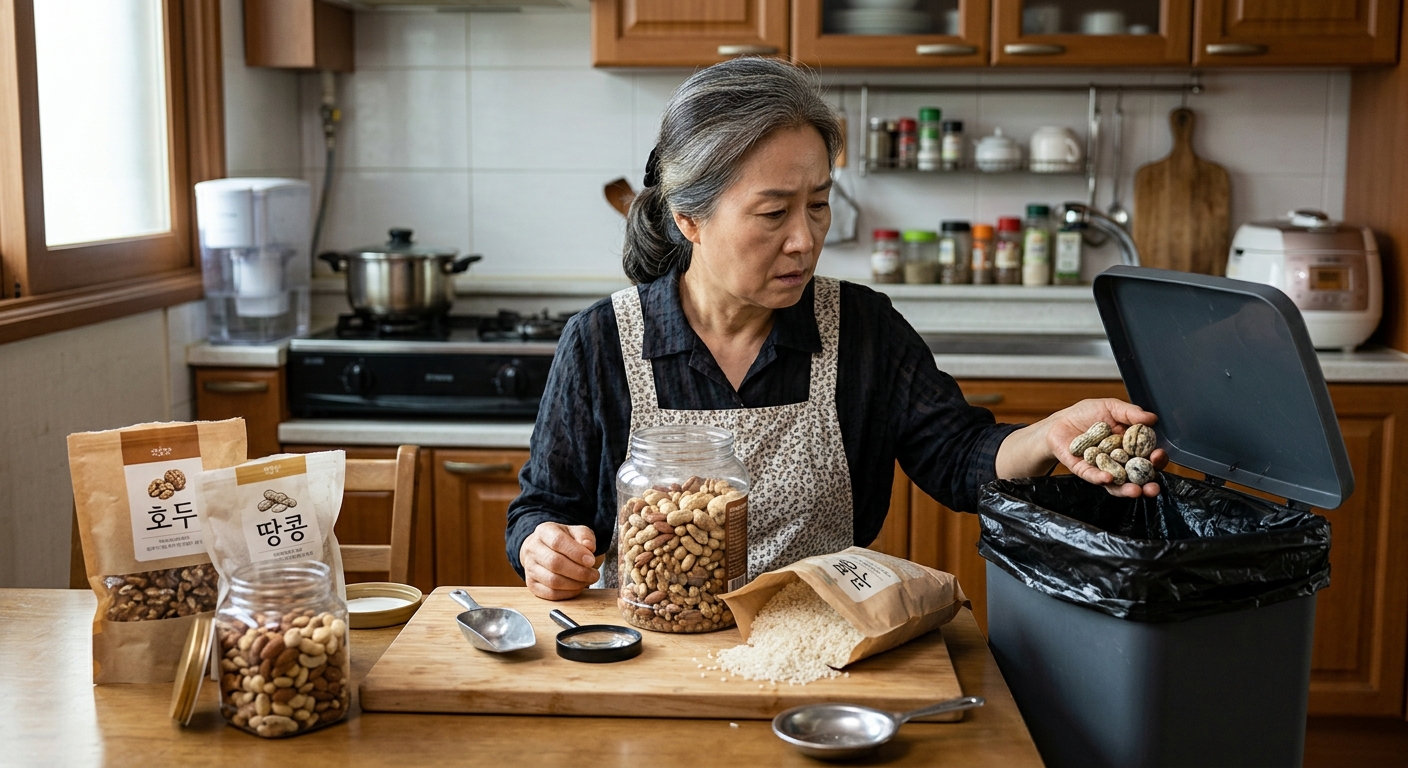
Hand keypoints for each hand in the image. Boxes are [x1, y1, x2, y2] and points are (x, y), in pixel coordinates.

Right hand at [520, 522, 598, 600]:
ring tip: (588, 580)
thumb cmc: (566, 541)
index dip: (576, 553)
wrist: (547, 549)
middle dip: (579, 572)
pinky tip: (578, 587)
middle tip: (594, 574)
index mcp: (544, 531)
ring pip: (552, 581)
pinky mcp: (532, 584)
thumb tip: (588, 547)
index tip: (591, 561)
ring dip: (575, 584)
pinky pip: (550, 594)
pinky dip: (568, 593)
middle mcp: (532, 548)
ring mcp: (529, 567)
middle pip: (554, 563)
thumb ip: (585, 537)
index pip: (557, 541)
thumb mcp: (578, 532)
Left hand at [1046, 398, 1168, 497]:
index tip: (1158, 456)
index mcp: (1130, 446)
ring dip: (1128, 489)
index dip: (1156, 458)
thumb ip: (1131, 413)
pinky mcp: (1086, 471)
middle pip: (1138, 476)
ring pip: (1118, 483)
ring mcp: (1103, 469)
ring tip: (1136, 491)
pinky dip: (1101, 478)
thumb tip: (1152, 418)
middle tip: (1153, 486)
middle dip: (1148, 483)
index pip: (1148, 456)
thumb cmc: (1088, 414)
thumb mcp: (1111, 408)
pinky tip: (1108, 478)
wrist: (1061, 421)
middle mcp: (1120, 461)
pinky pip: (1094, 477)